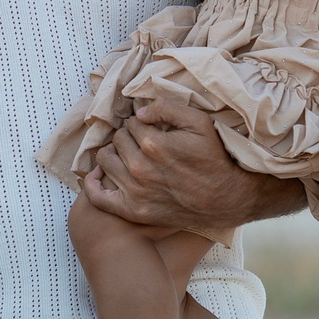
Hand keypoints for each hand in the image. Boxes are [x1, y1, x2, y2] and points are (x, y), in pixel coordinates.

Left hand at [80, 101, 304, 229]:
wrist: (225, 199)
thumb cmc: (214, 158)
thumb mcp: (200, 123)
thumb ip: (167, 108)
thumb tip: (140, 112)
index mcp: (154, 144)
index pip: (132, 123)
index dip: (142, 122)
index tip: (152, 128)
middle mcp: (140, 168)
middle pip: (117, 139)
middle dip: (128, 136)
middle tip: (141, 141)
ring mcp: (135, 191)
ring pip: (105, 161)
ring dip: (113, 153)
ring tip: (125, 154)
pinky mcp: (133, 211)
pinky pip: (98, 197)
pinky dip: (92, 184)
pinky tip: (97, 175)